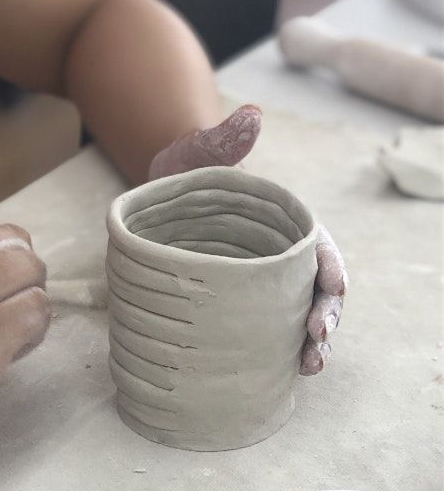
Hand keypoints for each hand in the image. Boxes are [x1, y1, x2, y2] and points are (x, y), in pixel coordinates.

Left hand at [148, 105, 345, 375]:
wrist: (157, 203)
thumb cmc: (183, 176)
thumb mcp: (198, 154)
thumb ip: (223, 141)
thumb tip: (250, 118)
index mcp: (280, 224)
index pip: (317, 245)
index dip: (329, 266)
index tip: (333, 286)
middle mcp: (277, 259)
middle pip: (314, 289)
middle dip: (324, 314)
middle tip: (318, 340)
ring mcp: (260, 286)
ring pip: (297, 316)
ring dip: (310, 343)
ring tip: (310, 365)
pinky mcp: (239, 307)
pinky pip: (267, 333)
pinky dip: (279, 353)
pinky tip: (285, 372)